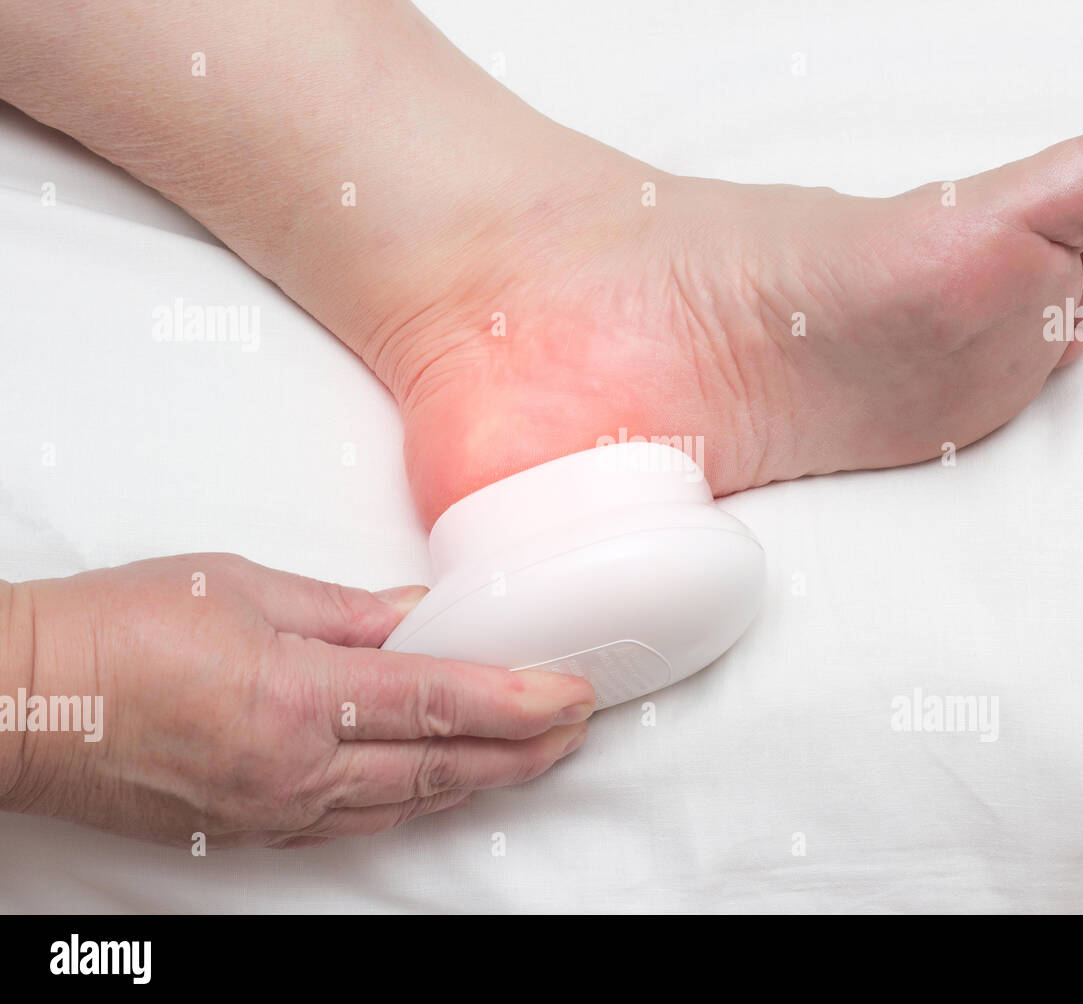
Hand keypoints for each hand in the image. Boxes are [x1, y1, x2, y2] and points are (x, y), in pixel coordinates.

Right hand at [0, 554, 593, 848]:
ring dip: (479, 781)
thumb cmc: (117, 630)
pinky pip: (355, 822)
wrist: (22, 701)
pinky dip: (413, 803)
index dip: (520, 700)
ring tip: (532, 756)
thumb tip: (421, 615)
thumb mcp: (244, 588)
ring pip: (405, 804)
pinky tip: (442, 787)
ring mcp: (273, 810)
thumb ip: (346, 610)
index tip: (575, 693)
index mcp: (297, 697)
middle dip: (522, 750)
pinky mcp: (250, 828)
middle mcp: (295, 769)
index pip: (441, 702)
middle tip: (576, 728)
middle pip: (440, 767)